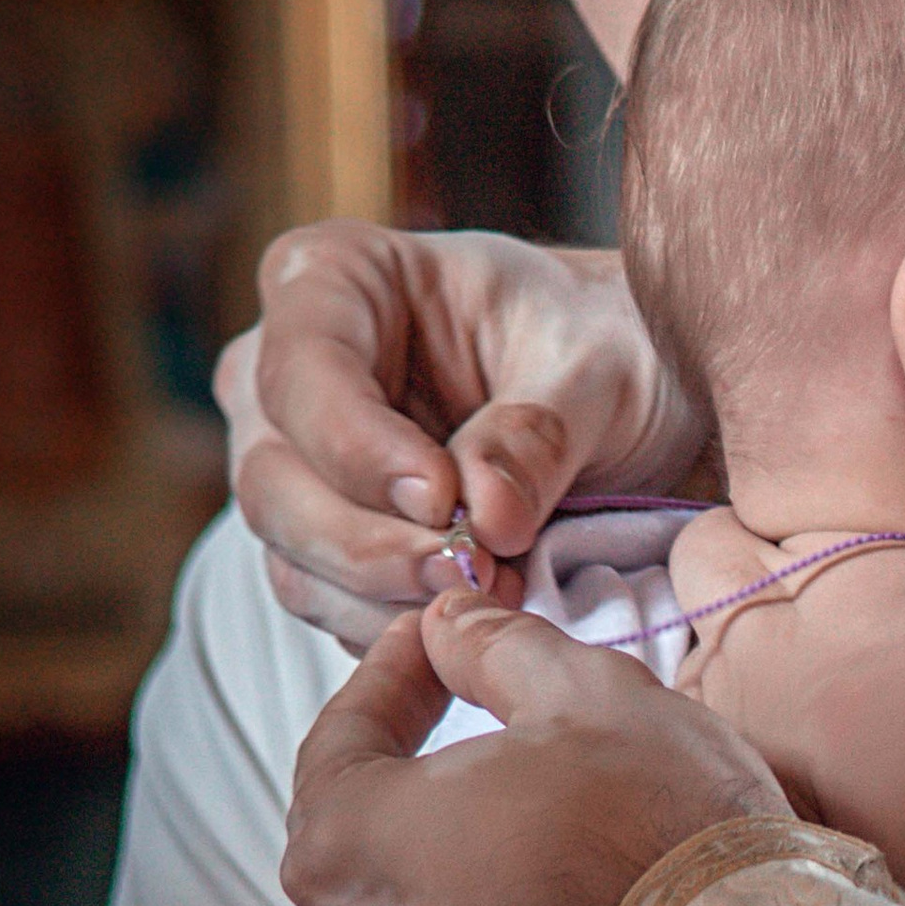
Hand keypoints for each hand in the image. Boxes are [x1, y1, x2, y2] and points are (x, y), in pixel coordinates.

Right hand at [219, 225, 710, 650]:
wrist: (630, 395)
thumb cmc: (603, 344)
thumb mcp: (600, 369)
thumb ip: (538, 436)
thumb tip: (485, 518)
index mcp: (334, 279)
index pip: (303, 370)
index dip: (360, 449)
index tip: (443, 501)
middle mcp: (287, 372)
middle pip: (275, 480)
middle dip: (369, 544)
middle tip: (469, 574)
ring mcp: (296, 464)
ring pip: (292, 557)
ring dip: (387, 598)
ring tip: (490, 598)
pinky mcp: (325, 543)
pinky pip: (330, 605)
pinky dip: (396, 627)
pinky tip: (471, 621)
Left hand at [281, 592, 789, 905]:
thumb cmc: (659, 839)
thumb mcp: (581, 692)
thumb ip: (491, 647)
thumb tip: (453, 628)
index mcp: (347, 846)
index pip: (340, 739)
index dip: (392, 676)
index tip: (433, 643)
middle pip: (365, 832)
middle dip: (418, 767)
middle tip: (474, 711)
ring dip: (456, 849)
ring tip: (531, 804)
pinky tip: (557, 885)